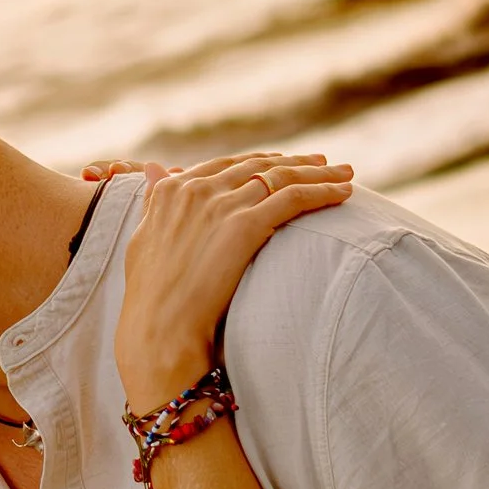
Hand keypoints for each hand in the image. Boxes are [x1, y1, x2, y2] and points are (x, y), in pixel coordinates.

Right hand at [113, 152, 351, 412]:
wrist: (159, 328)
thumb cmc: (150, 295)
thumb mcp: (143, 236)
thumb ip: (154, 199)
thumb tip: (156, 167)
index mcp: (173, 189)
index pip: (228, 164)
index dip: (261, 161)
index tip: (285, 162)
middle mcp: (197, 189)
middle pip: (260, 166)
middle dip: (297, 162)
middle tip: (325, 161)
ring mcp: (221, 205)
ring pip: (282, 177)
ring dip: (319, 172)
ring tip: (345, 172)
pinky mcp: (245, 225)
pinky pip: (294, 199)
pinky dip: (322, 191)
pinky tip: (343, 193)